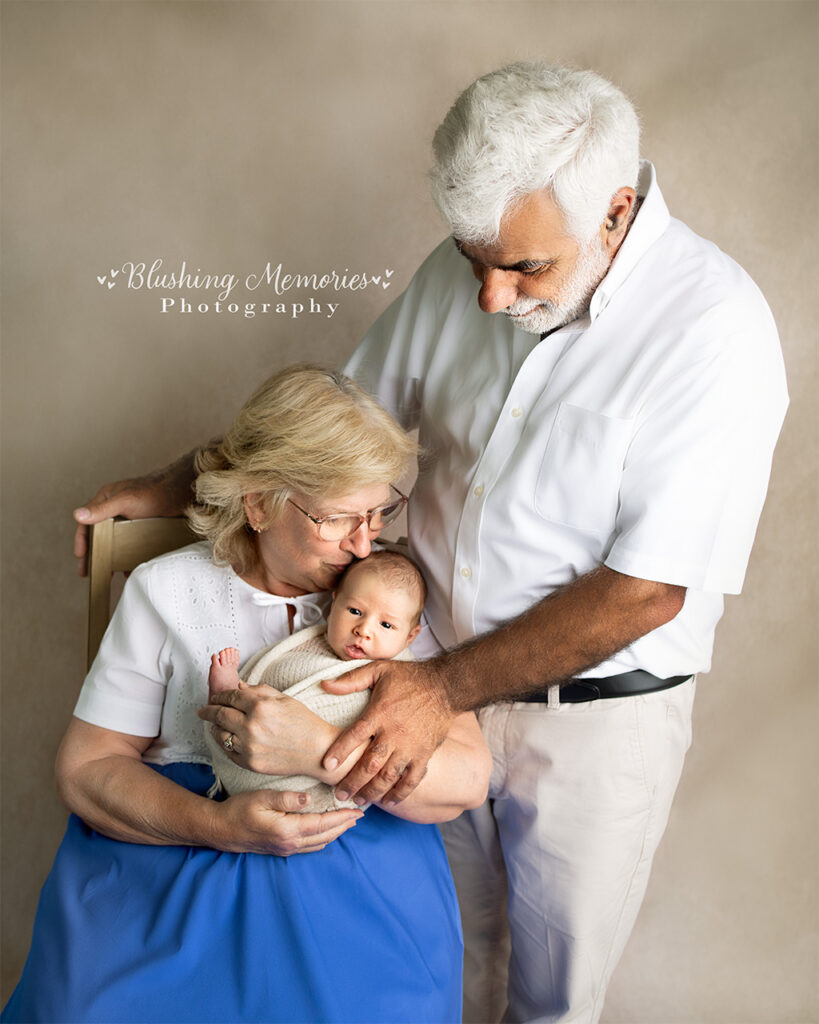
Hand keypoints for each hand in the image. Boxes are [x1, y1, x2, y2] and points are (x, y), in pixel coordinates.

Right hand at [73, 450, 198, 575]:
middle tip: (87, 571)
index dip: (82, 539)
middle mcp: (115, 509)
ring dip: (111, 557)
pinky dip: (128, 557)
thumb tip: (78, 515)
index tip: (81, 556)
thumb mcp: (126, 501)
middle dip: (94, 553)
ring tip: (107, 574)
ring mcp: (129, 519)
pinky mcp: (143, 527)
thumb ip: (102, 509)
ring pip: (115, 541)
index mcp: (106, 499)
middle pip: (99, 534)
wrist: (183, 493)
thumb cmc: (154, 492)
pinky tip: (129, 569)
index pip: (87, 522)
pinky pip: (131, 544)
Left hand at [198, 682, 332, 777]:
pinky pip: (228, 751)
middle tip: (203, 710)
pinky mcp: (249, 763)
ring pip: (220, 734)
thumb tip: (239, 686)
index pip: (231, 696)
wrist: (317, 750)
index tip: (217, 696)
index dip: (221, 695)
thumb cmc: (304, 722)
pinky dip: (223, 743)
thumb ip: (259, 691)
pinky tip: (225, 738)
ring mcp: (248, 747)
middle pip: (220, 714)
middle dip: (208, 710)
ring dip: (214, 727)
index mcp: (260, 706)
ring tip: (213, 724)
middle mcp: (251, 726)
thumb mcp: (284, 699)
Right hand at [213, 788, 361, 855]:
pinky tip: (326, 831)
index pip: (323, 824)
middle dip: (344, 826)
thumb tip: (310, 798)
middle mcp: (290, 843)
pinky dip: (323, 838)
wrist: (220, 829)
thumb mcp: (262, 798)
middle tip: (360, 815)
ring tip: (348, 822)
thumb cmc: (239, 810)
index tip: (357, 810)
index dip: (342, 818)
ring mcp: (286, 849)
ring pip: (319, 843)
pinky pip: (309, 846)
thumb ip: (287, 798)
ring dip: (335, 832)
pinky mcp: (281, 849)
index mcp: (287, 830)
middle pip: (325, 836)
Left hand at [321, 660, 456, 804]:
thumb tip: (324, 685)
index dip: (339, 751)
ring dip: (372, 792)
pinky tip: (388, 801)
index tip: (326, 765)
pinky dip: (400, 793)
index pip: (355, 735)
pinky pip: (412, 780)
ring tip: (359, 801)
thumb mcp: (379, 670)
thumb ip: (351, 679)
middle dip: (353, 782)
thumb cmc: (410, 678)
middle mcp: (395, 733)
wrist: (446, 687)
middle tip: (340, 794)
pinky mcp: (425, 755)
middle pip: (370, 764)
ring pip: (389, 776)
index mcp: (380, 712)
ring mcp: (411, 747)